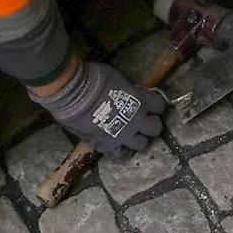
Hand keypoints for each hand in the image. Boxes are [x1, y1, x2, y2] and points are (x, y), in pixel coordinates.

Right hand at [30, 61, 165, 158]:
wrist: (73, 94)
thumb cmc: (93, 79)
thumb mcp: (117, 77)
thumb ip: (128, 89)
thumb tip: (129, 92)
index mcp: (141, 100)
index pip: (159, 105)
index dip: (156, 104)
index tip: (150, 103)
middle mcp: (137, 120)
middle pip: (155, 128)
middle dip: (151, 124)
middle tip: (143, 121)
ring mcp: (124, 135)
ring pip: (142, 144)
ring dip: (138, 138)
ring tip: (130, 134)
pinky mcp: (108, 146)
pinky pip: (121, 156)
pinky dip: (122, 152)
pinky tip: (118, 146)